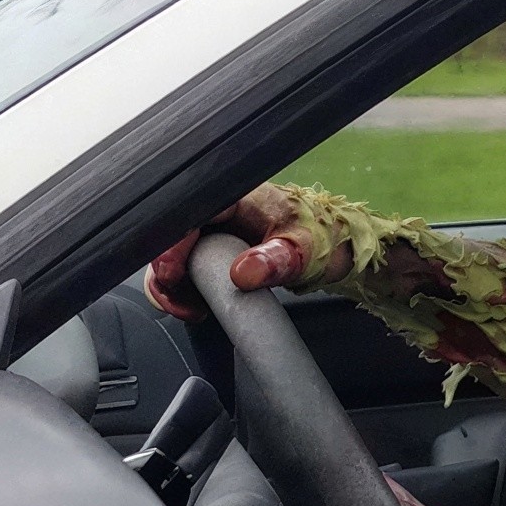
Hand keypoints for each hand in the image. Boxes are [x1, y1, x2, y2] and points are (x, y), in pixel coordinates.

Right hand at [145, 185, 353, 320]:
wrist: (340, 247)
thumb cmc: (324, 238)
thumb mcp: (305, 251)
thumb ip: (276, 260)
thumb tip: (243, 273)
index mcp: (236, 197)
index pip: (186, 214)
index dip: (171, 245)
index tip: (173, 276)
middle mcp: (219, 210)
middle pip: (171, 237)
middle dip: (165, 272)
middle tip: (180, 302)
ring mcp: (216, 230)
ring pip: (174, 256)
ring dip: (172, 285)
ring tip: (191, 309)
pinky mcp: (216, 249)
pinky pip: (187, 268)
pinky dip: (184, 289)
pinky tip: (198, 306)